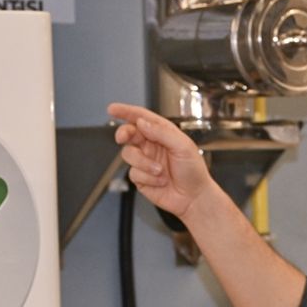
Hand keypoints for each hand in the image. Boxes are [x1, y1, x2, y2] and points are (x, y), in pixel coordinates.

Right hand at [108, 102, 215, 219]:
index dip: (126, 112)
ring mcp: (145, 161)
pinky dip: (147, 177)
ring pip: (128, 154)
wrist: (194, 198)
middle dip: (124, 134)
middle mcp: (151, 145)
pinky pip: (133, 173)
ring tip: (160, 171)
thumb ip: (162, 132)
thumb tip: (142, 122)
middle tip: (122, 137)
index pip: (142, 118)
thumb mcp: (183, 146)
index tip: (113, 109)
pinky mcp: (141, 177)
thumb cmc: (193, 171)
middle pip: (129, 133)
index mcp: (162, 133)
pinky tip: (160, 181)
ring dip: (143, 163)